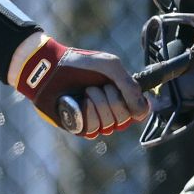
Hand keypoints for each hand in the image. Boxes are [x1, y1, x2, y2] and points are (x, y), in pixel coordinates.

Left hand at [13, 39, 146, 138]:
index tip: (128, 96)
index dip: (138, 108)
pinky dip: (88, 113)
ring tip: (87, 91)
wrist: (51, 68)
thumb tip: (141, 112)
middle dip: (114, 100)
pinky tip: (80, 101)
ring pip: (110, 126)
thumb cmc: (80, 64)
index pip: (140, 112)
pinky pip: (93, 129)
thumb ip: (130, 86)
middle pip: (126, 120)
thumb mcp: (110, 66)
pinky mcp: (79, 127)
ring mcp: (95, 120)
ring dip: (99, 105)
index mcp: (121, 95)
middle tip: (100, 86)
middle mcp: (110, 110)